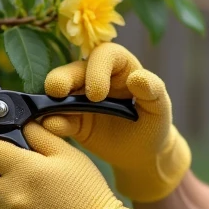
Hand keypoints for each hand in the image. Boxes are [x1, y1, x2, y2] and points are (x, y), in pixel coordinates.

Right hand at [42, 42, 189, 202]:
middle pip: (74, 70)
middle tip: (57, 92)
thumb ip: (153, 91)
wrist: (142, 153)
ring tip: (48, 113)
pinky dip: (52, 122)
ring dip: (51, 100)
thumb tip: (137, 78)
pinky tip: (53, 128)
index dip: (97, 69)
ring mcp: (80, 98)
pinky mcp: (71, 120)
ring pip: (60, 92)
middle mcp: (96, 77)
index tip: (97, 94)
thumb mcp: (160, 108)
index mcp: (120, 66)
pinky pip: (57, 118)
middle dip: (63, 78)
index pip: (104, 55)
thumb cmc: (154, 124)